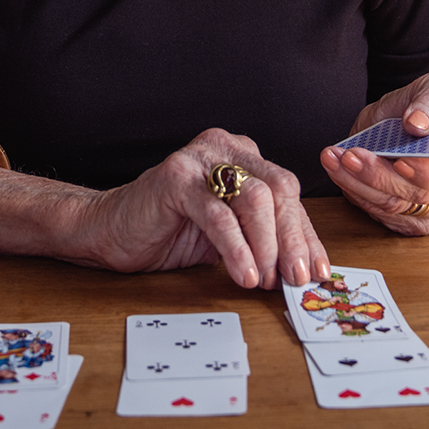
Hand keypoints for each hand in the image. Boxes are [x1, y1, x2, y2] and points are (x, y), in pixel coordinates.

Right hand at [77, 128, 329, 289]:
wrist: (109, 231)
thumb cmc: (169, 233)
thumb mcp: (228, 237)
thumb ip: (262, 240)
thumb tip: (302, 271)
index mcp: (245, 157)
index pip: (289, 193)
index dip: (306, 235)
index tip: (319, 270)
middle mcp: (226, 149)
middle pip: (280, 189)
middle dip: (293, 239)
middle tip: (297, 278)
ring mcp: (200, 159)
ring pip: (254, 199)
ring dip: (267, 246)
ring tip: (266, 280)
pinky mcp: (176, 177)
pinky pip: (218, 215)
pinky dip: (236, 248)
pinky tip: (244, 274)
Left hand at [320, 71, 428, 235]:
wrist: (408, 120)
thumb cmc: (427, 106)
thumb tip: (418, 123)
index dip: (427, 173)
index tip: (399, 161)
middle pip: (418, 195)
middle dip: (379, 175)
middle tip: (350, 155)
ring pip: (393, 206)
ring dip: (358, 183)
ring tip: (335, 158)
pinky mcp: (410, 220)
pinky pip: (380, 213)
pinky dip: (356, 192)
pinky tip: (339, 171)